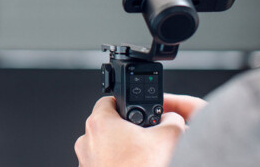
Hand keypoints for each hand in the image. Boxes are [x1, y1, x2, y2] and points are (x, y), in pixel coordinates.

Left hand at [75, 94, 206, 166]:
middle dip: (128, 130)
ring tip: (142, 159)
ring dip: (123, 150)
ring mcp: (86, 162)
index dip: (128, 102)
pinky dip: (117, 165)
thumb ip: (172, 118)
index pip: (109, 100)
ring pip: (107, 147)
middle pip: (109, 125)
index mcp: (100, 123)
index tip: (139, 110)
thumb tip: (172, 118)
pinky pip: (104, 164)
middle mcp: (87, 141)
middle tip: (146, 138)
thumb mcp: (169, 137)